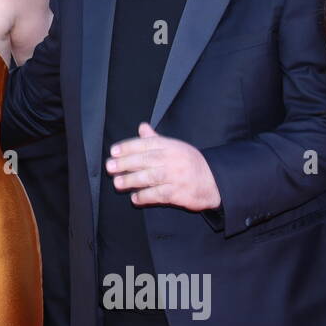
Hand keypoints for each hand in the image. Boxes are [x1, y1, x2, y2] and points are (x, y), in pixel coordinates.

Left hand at [106, 122, 220, 210]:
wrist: (215, 181)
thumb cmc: (190, 163)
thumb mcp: (175, 147)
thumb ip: (156, 139)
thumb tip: (142, 127)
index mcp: (171, 146)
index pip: (148, 144)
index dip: (129, 147)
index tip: (113, 151)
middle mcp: (174, 160)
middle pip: (147, 160)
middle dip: (126, 163)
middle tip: (110, 167)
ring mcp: (177, 177)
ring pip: (152, 177)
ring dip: (132, 180)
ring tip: (118, 183)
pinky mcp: (180, 193)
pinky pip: (160, 195)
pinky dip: (146, 197)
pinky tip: (135, 198)